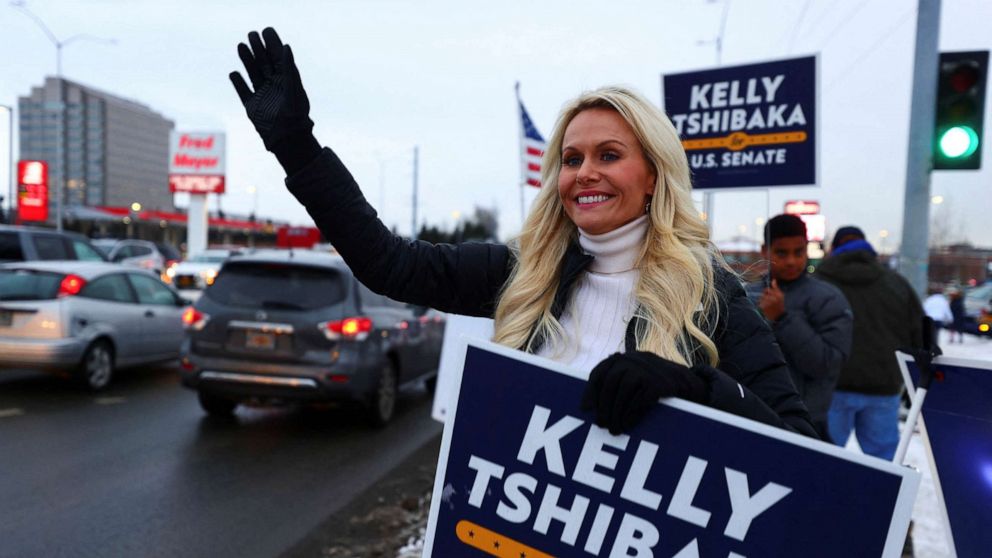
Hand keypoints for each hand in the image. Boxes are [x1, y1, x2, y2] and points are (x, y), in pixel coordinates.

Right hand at [230, 28, 313, 155]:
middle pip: (265, 63)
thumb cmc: (295, 115)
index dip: (273, 44)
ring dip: (247, 59)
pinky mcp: (252, 107)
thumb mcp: (294, 89)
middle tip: (252, 34)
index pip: (279, 58)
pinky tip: (234, 73)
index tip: (266, 31)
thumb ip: (290, 69)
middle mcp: (275, 86)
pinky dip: (238, 82)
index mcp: (287, 81)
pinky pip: (243, 91)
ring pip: (253, 73)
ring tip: (241, 45)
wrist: (287, 139)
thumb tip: (286, 46)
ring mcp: (263, 95)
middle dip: (258, 48)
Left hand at [581, 352, 707, 434]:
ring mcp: (647, 368)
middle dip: (603, 407)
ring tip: (614, 429)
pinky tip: (628, 424)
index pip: (599, 372)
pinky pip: (639, 400)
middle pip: (609, 383)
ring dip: (616, 413)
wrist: (687, 385)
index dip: (590, 391)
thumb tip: (589, 406)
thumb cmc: (653, 385)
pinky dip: (631, 415)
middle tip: (601, 425)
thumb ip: (615, 383)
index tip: (585, 409)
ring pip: (623, 391)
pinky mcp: (659, 382)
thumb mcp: (633, 378)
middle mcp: (633, 359)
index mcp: (623, 358)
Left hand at [758, 279, 785, 320]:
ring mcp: (767, 303)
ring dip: (763, 301)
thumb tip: (773, 280)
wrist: (780, 316)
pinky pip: (760, 304)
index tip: (769, 295)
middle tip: (769, 301)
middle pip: (763, 294)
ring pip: (761, 299)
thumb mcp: (781, 295)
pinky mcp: (763, 308)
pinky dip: (761, 305)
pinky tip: (766, 308)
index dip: (767, 292)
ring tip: (768, 305)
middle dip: (765, 296)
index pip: (766, 290)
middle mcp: (772, 299)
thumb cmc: (781, 304)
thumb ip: (776, 288)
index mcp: (777, 295)